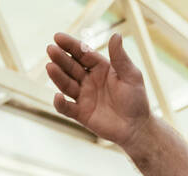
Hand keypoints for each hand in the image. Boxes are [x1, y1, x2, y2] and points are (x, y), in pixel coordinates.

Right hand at [46, 32, 151, 148]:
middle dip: (61, 58)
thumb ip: (120, 57)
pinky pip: (67, 108)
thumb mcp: (131, 75)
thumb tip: (116, 35)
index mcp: (100, 68)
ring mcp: (84, 97)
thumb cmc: (136, 99)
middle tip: (50, 49)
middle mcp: (89, 80)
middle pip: (71, 67)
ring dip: (58, 76)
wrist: (137, 127)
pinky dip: (60, 103)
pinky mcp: (81, 114)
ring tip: (50, 67)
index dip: (71, 45)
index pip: (83, 53)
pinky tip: (57, 96)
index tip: (58, 37)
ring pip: (67, 85)